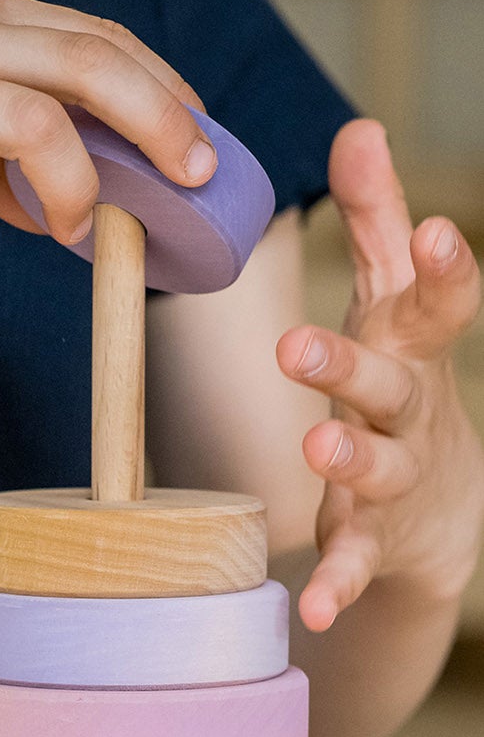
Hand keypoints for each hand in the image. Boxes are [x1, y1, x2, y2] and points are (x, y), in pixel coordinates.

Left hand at [276, 120, 483, 631]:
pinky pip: (355, 563)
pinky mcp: (375, 541)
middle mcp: (410, 410)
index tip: (433, 230)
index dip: (440, 268)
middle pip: (384, 384)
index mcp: (412, 348)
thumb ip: (377, 223)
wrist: (441, 516)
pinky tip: (315, 610)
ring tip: (313, 446)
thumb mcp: (394, 305)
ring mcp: (396, 479)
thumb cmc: (403, 383)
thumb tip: (358, 125)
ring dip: (346, 460)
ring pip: (374, 470)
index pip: (436, 302)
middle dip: (346, 364)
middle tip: (295, 348)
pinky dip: (338, 584)